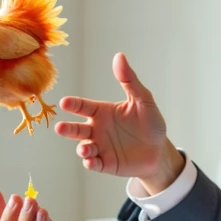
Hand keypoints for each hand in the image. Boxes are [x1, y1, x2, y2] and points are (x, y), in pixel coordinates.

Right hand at [54, 52, 184, 191]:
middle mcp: (97, 129)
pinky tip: (91, 161)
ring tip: (85, 149)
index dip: (73, 105)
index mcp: (102, 112)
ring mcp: (100, 147)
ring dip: (82, 149)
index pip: (83, 106)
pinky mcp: (106, 163)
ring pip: (84, 147)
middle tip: (60, 128)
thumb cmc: (151, 124)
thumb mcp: (143, 100)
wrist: (160, 151)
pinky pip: (94, 163)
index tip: (65, 103)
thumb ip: (129, 80)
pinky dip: (90, 163)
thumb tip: (119, 56)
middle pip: (77, 129)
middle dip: (68, 129)